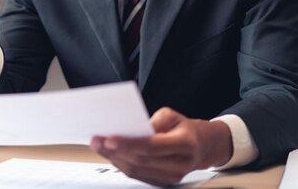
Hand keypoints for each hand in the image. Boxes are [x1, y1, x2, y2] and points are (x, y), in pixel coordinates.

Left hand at [90, 107, 232, 186]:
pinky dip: (121, 164)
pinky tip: (111, 154)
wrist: (201, 147)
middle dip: (115, 150)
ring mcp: (171, 176)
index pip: (151, 146)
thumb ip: (156, 120)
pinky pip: (138, 175)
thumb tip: (136, 128)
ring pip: (136, 170)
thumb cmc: (184, 128)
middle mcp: (179, 164)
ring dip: (114, 158)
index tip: (110, 138)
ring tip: (99, 146)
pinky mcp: (163, 182)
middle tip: (97, 140)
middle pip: (140, 160)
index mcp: (184, 144)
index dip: (129, 143)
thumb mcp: (173, 115)